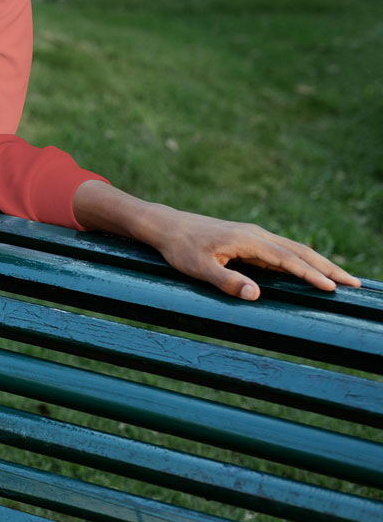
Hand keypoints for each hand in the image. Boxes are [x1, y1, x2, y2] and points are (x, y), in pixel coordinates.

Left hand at [72, 181, 359, 299]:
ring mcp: (255, 236)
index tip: (332, 288)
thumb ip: (226, 281)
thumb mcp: (198, 268)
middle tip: (355, 285)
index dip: (311, 275)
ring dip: (320, 264)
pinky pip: (283, 251)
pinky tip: (311, 270)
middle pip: (301, 252)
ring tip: (342, 279)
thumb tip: (256, 295)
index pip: (288, 260)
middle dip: (328, 268)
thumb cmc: (179, 248)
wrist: (166, 226)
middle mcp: (257, 235)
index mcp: (249, 241)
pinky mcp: (249, 240)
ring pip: (295, 250)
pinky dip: (303, 260)